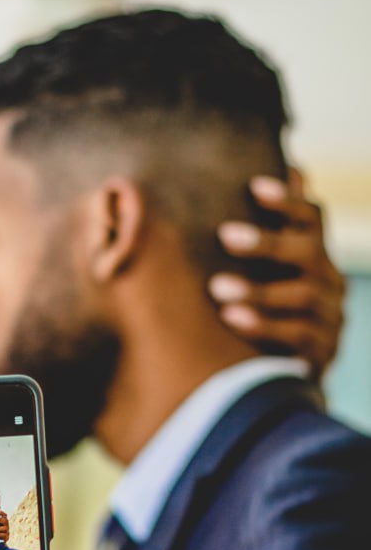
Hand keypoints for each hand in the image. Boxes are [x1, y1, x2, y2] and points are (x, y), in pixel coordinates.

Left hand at [210, 168, 345, 375]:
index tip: (254, 185)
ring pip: (304, 295)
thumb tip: (275, 172)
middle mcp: (330, 282)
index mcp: (315, 256)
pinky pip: (299, 336)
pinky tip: (232, 319)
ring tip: (217, 287)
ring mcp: (331, 317)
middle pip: (309, 252)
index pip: (313, 217)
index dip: (288, 200)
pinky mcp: (322, 352)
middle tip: (225, 235)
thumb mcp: (263, 273)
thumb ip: (266, 232)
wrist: (281, 377)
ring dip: (258, 290)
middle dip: (268, 242)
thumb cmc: (265, 312)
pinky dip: (264, 325)